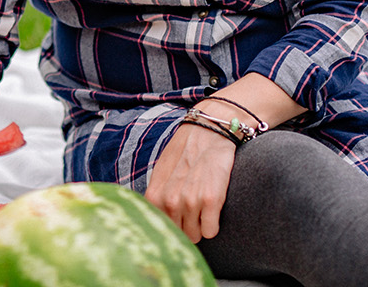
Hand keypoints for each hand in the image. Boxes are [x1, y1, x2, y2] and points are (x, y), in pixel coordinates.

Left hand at [143, 121, 237, 241]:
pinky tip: (213, 206)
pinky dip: (213, 224)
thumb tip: (156, 222)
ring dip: (200, 225)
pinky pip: (210, 231)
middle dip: (186, 226)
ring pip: (196, 236)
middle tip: (192, 207)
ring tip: (202, 203)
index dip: (170, 228)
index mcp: (154, 196)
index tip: (177, 220)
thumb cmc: (185, 152)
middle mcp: (169, 201)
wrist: (209, 131)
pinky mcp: (211, 200)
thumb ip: (157, 199)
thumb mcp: (161, 173)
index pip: (159, 230)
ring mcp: (189, 201)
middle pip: (179, 236)